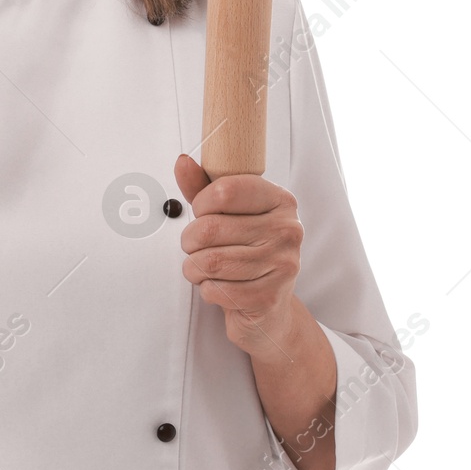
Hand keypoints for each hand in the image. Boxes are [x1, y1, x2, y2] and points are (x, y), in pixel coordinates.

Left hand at [174, 155, 304, 357]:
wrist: (269, 307)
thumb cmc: (245, 251)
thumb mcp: (226, 213)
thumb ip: (202, 186)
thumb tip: (183, 163)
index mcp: (280, 200)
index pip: (224, 190)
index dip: (200, 204)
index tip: (202, 214)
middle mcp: (288, 229)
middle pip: (210, 228)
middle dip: (189, 241)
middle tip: (194, 247)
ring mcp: (283, 264)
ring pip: (210, 261)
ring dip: (194, 267)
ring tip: (203, 268)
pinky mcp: (270, 296)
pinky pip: (217, 290)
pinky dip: (207, 290)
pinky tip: (220, 286)